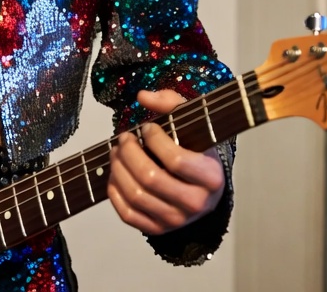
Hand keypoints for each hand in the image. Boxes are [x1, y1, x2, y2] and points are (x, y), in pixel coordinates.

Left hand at [107, 89, 225, 235]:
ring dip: (118, 168)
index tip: (146, 127)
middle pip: (150, 178)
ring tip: (116, 152)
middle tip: (123, 138)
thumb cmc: (195, 149)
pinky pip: (128, 214)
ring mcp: (177, 220)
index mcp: (211, 177)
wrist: (202, 185)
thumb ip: (170, 102)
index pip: (176, 160)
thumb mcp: (192, 122)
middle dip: (129, 153)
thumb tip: (143, 96)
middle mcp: (196, 204)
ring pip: (136, 195)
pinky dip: (114, 192)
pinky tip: (115, 174)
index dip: (154, 140)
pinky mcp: (158, 229)